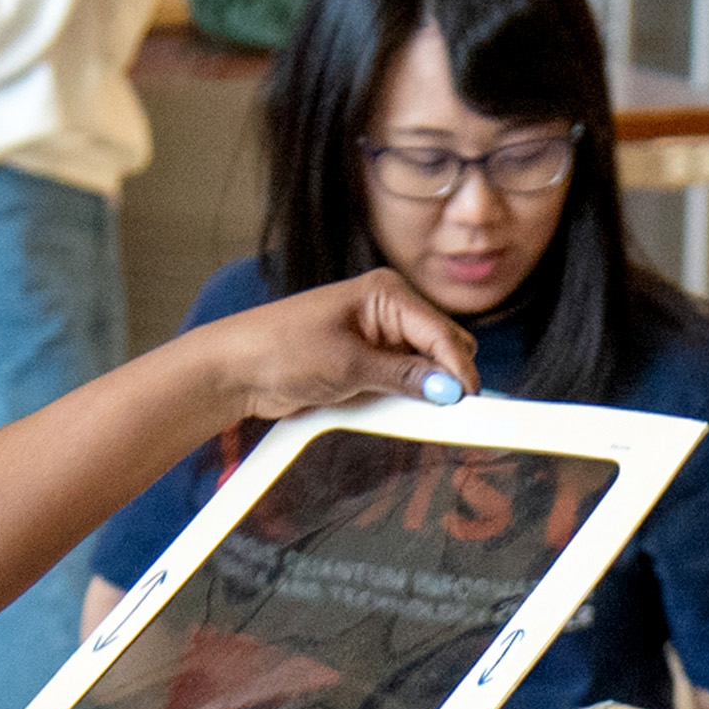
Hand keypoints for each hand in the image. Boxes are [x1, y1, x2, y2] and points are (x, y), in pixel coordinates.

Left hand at [217, 268, 479, 420]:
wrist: (237, 368)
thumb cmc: (281, 348)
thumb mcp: (348, 364)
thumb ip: (403, 377)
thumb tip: (448, 389)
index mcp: (386, 293)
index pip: (441, 332)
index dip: (458, 368)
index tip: (470, 401)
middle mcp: (389, 312)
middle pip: (444, 347)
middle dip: (448, 378)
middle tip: (449, 412)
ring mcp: (380, 339)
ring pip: (429, 368)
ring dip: (429, 391)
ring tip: (425, 415)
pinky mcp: (370, 364)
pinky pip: (406, 383)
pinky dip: (410, 399)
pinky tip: (405, 412)